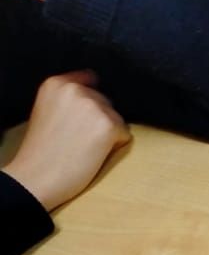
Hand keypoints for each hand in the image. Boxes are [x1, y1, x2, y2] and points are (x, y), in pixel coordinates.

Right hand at [1, 71, 129, 210]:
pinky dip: (116, 145)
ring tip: (85, 147)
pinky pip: (125, 134)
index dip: (92, 100)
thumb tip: (96, 91)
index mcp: (57, 83)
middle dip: (99, 119)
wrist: (37, 175)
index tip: (84, 117)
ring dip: (109, 133)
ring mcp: (93, 105)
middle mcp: (75, 89)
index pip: (89, 79)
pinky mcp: (108, 125)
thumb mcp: (48, 110)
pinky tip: (94, 153)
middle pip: (106, 102)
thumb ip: (68, 99)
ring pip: (117, 118)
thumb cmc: (43, 150)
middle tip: (79, 139)